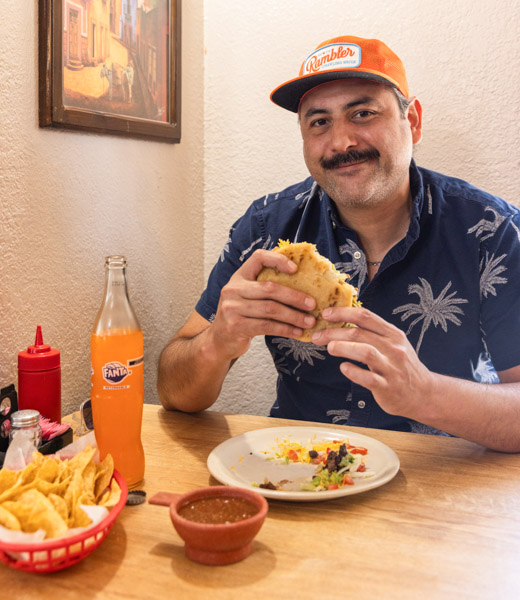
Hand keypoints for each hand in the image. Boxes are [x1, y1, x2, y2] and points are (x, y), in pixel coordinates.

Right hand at [210, 249, 315, 359]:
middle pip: (270, 289)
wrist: (219, 341)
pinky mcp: (236, 326)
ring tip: (309, 321)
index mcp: (238, 277)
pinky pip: (267, 326)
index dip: (278, 260)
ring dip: (294, 316)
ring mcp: (232, 308)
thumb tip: (302, 288)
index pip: (258, 258)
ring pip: (271, 309)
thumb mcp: (247, 296)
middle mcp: (232, 289)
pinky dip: (286, 329)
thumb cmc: (240, 316)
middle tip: (312, 304)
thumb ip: (264, 288)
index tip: (296, 269)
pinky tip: (297, 332)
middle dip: (295, 297)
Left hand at [311, 306, 433, 419]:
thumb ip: (373, 333)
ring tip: (329, 348)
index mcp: (393, 334)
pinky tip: (344, 367)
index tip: (325, 314)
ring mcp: (391, 367)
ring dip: (343, 348)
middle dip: (334, 332)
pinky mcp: (387, 387)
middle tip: (317, 336)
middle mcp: (393, 348)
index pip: (365, 316)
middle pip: (359, 333)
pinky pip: (368, 378)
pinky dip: (353, 372)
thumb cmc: (402, 366)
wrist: (423, 394)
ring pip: (365, 352)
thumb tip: (343, 322)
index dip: (343, 313)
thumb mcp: (393, 344)